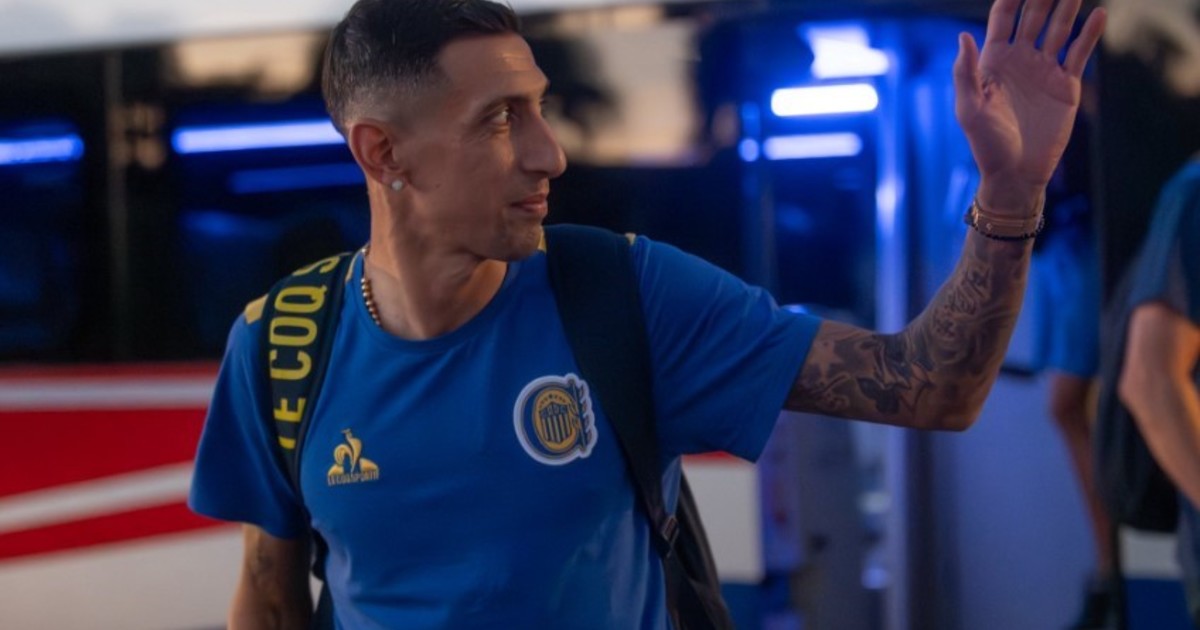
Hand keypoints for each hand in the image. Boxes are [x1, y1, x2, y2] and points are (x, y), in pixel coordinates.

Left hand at [954, 0, 1105, 213]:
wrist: (1016, 173)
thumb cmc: (986, 144)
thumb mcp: (969, 109)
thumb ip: (965, 72)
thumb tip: (964, 36)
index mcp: (993, 61)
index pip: (1003, 18)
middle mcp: (1020, 59)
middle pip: (1034, 17)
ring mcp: (1044, 69)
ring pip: (1059, 29)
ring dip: (1068, 6)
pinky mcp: (1066, 85)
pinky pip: (1079, 53)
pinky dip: (1089, 33)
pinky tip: (1098, 14)